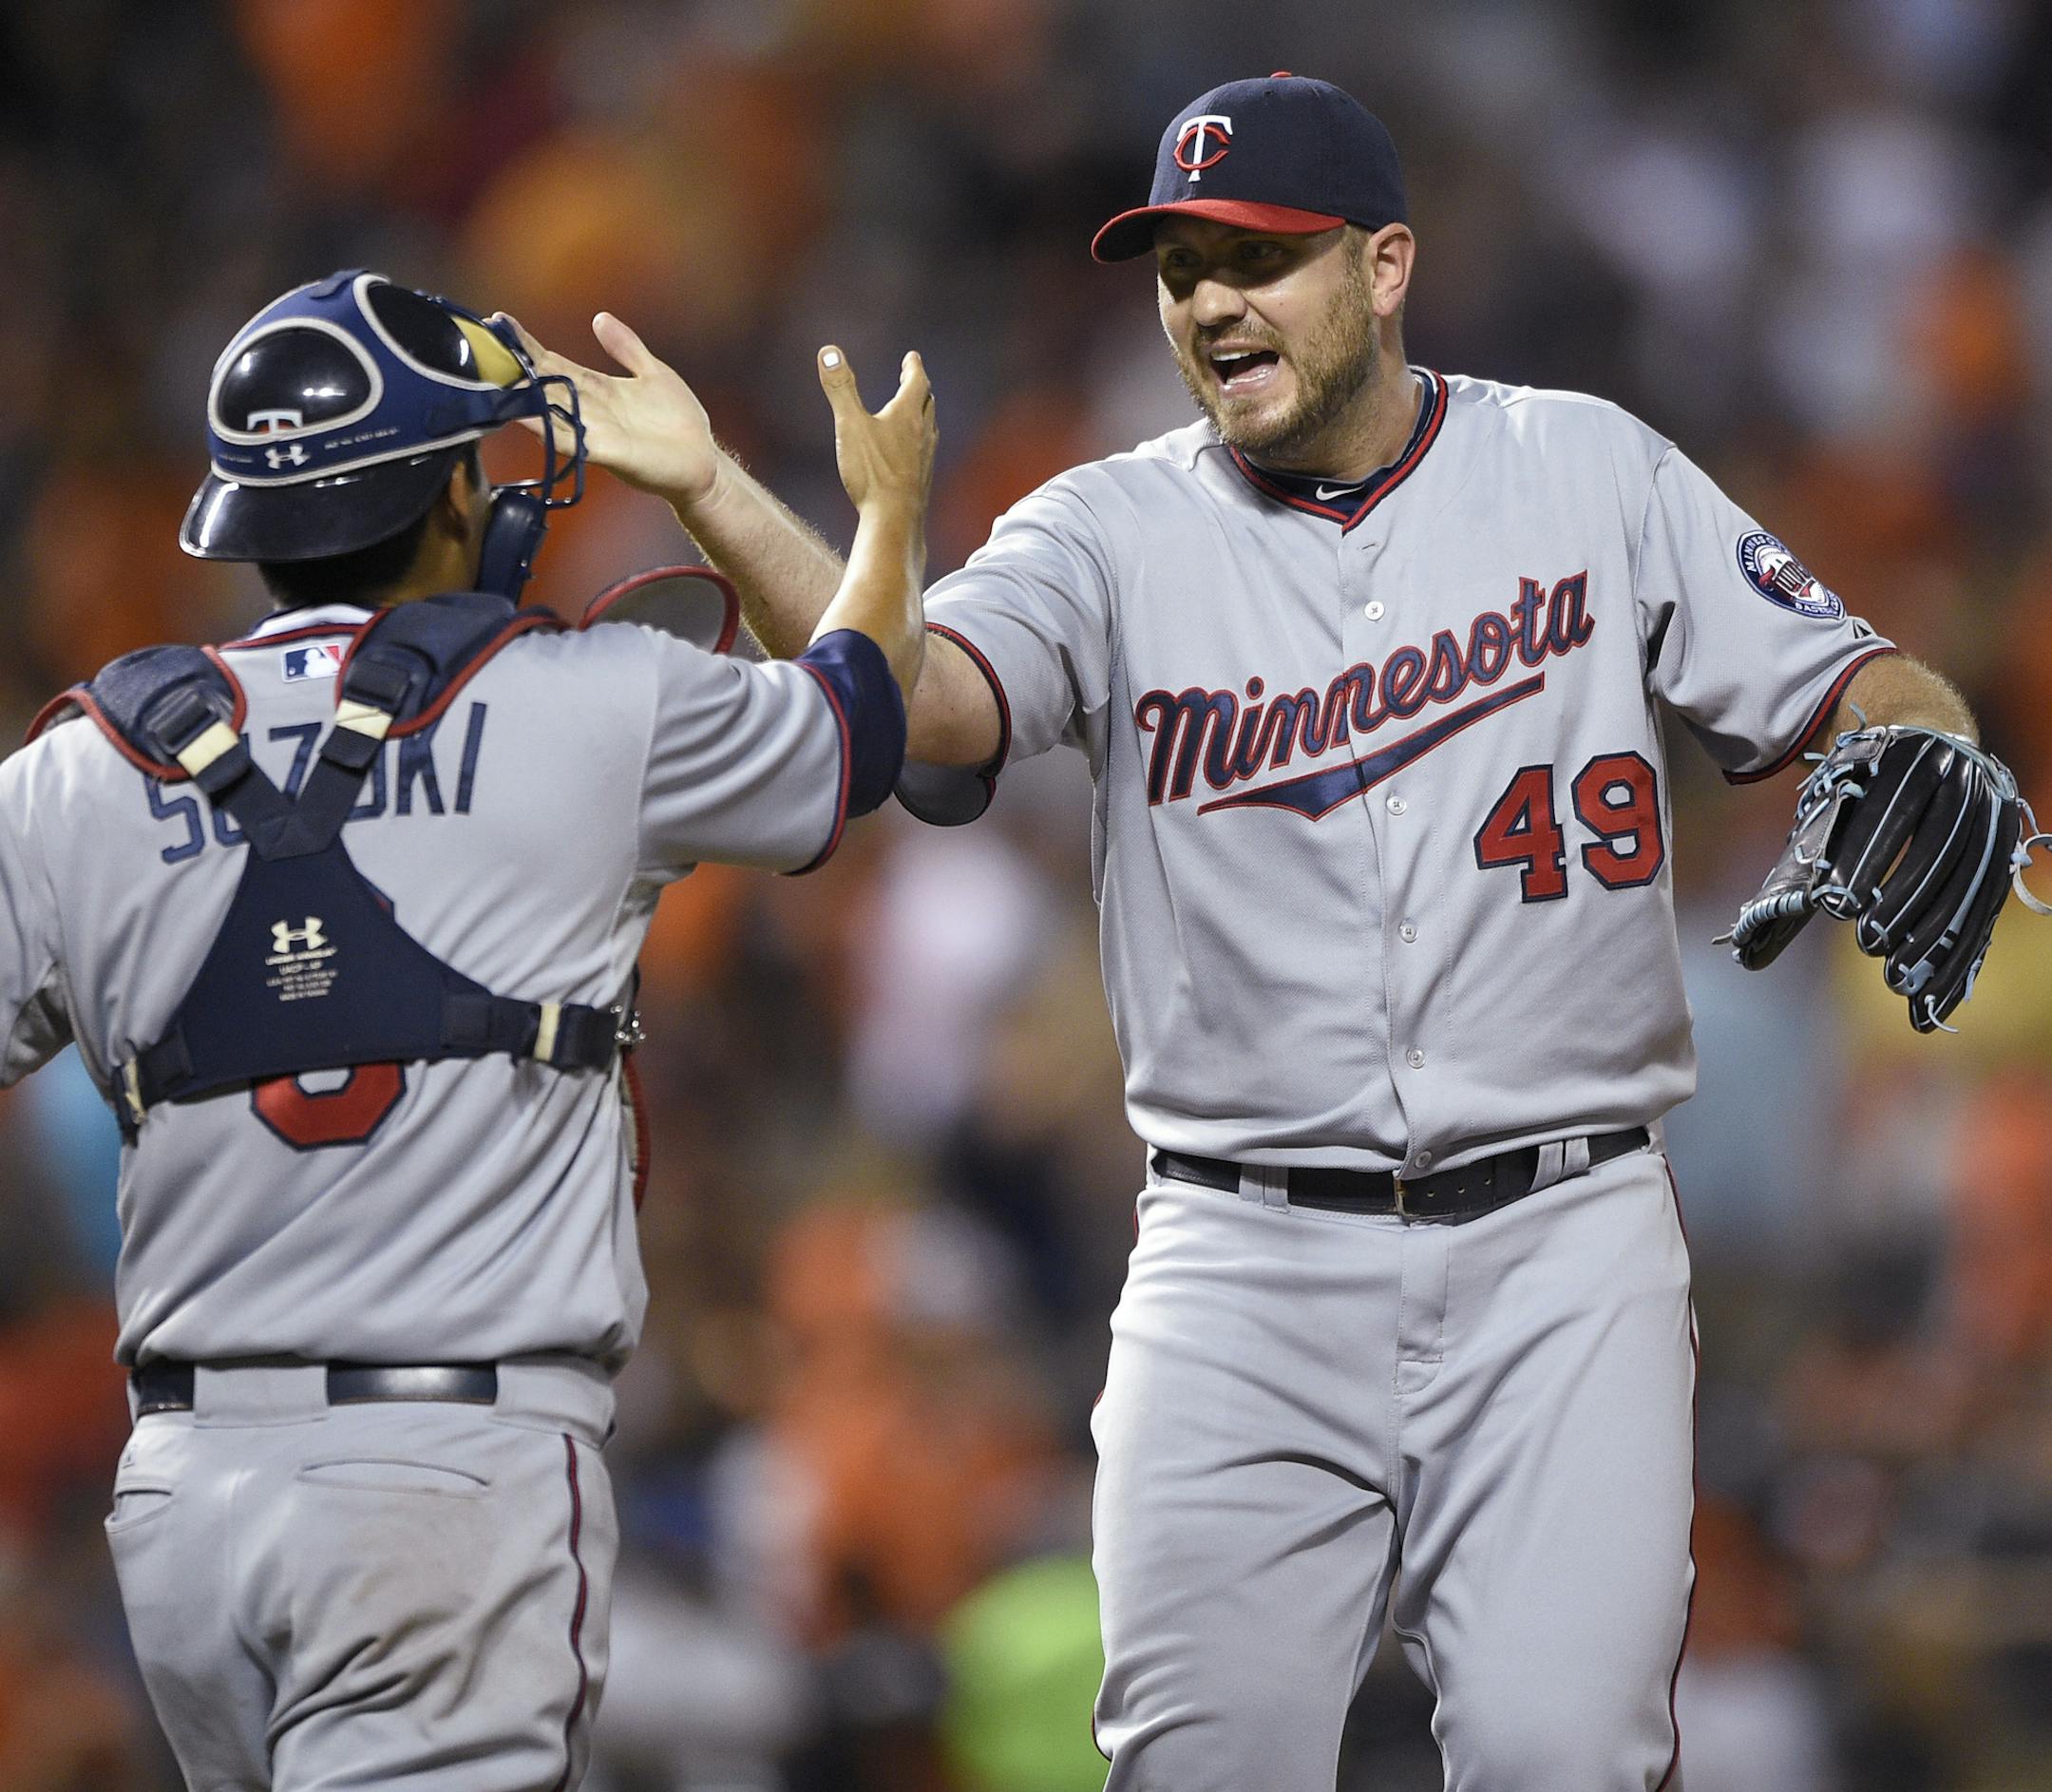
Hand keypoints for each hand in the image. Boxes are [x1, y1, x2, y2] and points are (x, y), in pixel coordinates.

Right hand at [500, 312, 719, 508]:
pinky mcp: (609, 453)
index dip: (529, 344)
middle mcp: (588, 410)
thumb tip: (599, 317)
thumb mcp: (653, 373)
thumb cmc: (679, 421)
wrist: (703, 462)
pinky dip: (549, 430)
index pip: (555, 362)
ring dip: (522, 399)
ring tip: (493, 381)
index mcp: (598, 388)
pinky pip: (572, 441)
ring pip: (549, 412)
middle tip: (480, 350)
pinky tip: (528, 419)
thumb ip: (626, 347)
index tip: (501, 322)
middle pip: (544, 385)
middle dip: (514, 368)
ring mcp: (595, 432)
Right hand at [816, 346, 935, 514]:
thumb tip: (829, 352)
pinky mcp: (923, 480)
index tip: (911, 357)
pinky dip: (920, 443)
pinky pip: (925, 454)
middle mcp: (922, 433)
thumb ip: (840, 388)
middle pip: (927, 404)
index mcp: (907, 415)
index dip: (913, 367)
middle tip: (914, 380)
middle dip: (920, 389)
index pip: (916, 382)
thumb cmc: (872, 472)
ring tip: (917, 413)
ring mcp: (925, 458)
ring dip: (924, 415)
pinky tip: (912, 454)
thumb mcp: (850, 425)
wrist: (894, 520)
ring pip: (930, 429)